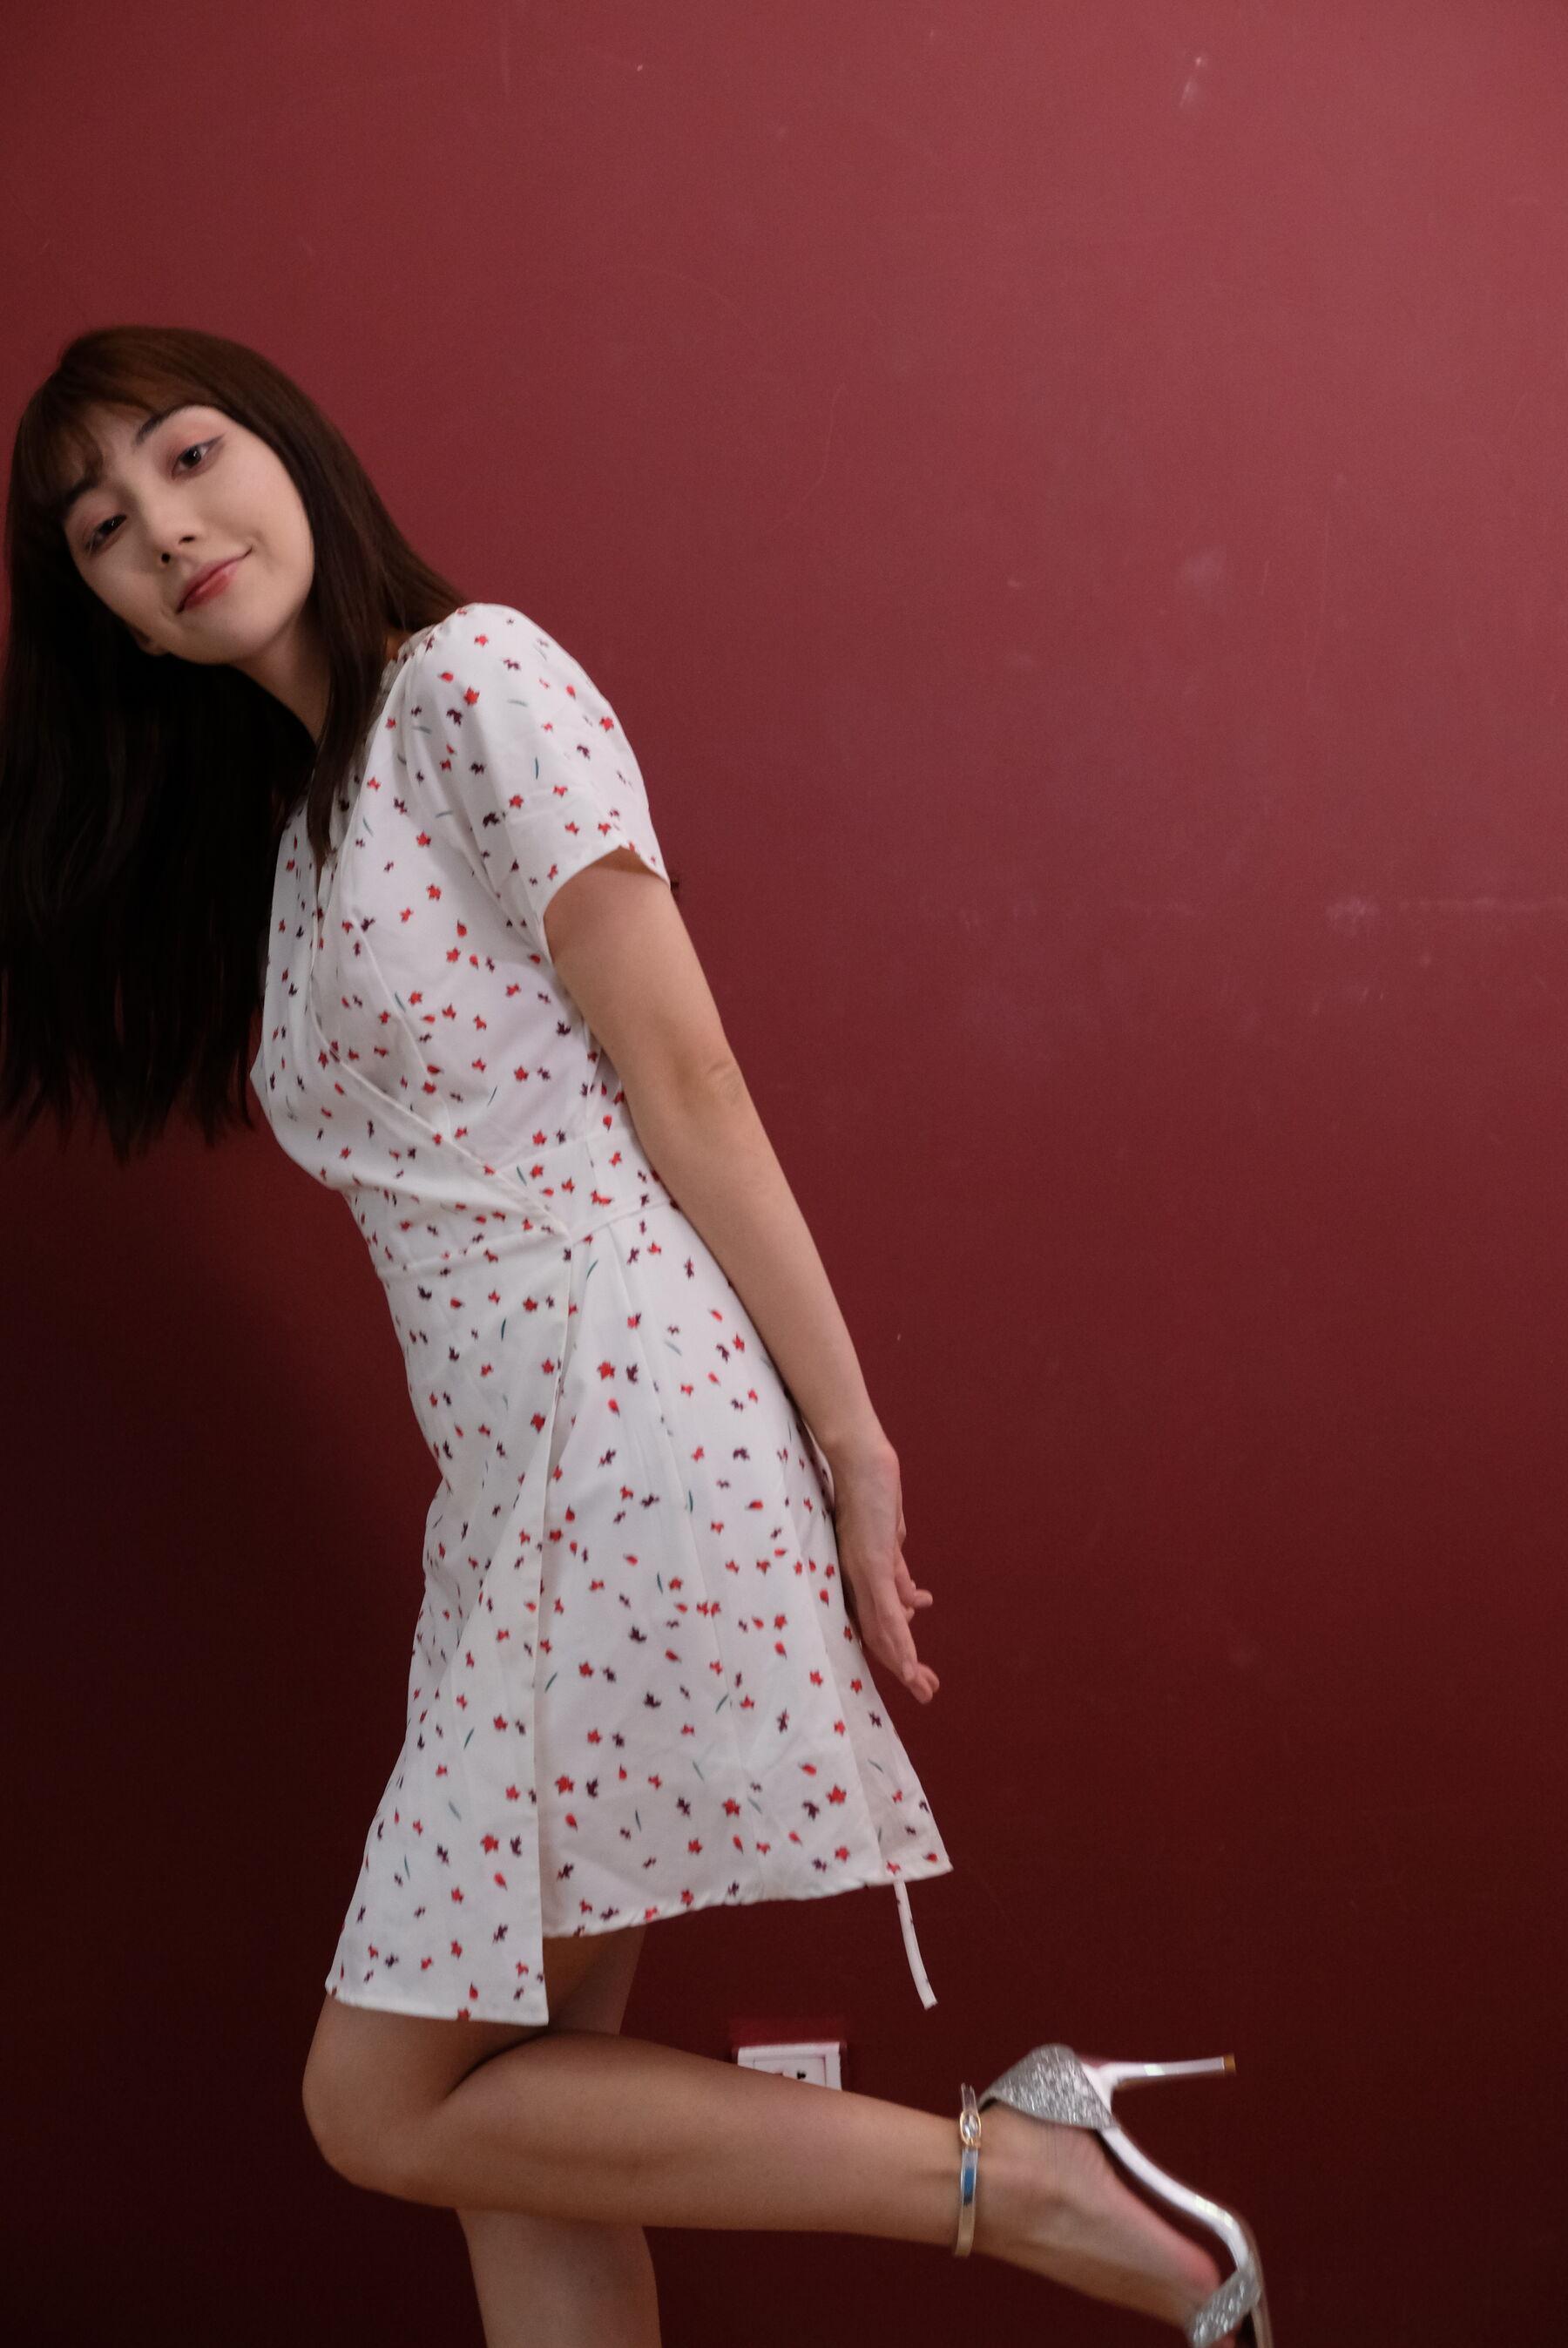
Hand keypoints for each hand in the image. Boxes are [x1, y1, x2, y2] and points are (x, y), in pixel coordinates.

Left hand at [828, 1448, 938, 1703]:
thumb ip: (898, 1573)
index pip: (877, 1626)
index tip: (917, 1674)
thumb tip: (915, 1601)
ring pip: (882, 1630)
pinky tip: (908, 1663)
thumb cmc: (871, 1496)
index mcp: (858, 1581)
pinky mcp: (869, 1563)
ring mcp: (861, 1574)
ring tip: (923, 1688)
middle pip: (879, 1636)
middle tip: (927, 1693)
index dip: (897, 1653)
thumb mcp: (889, 1542)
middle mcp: (854, 1583)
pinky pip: (883, 1609)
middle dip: (905, 1667)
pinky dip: (898, 1639)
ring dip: (904, 1663)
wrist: (860, 1461)